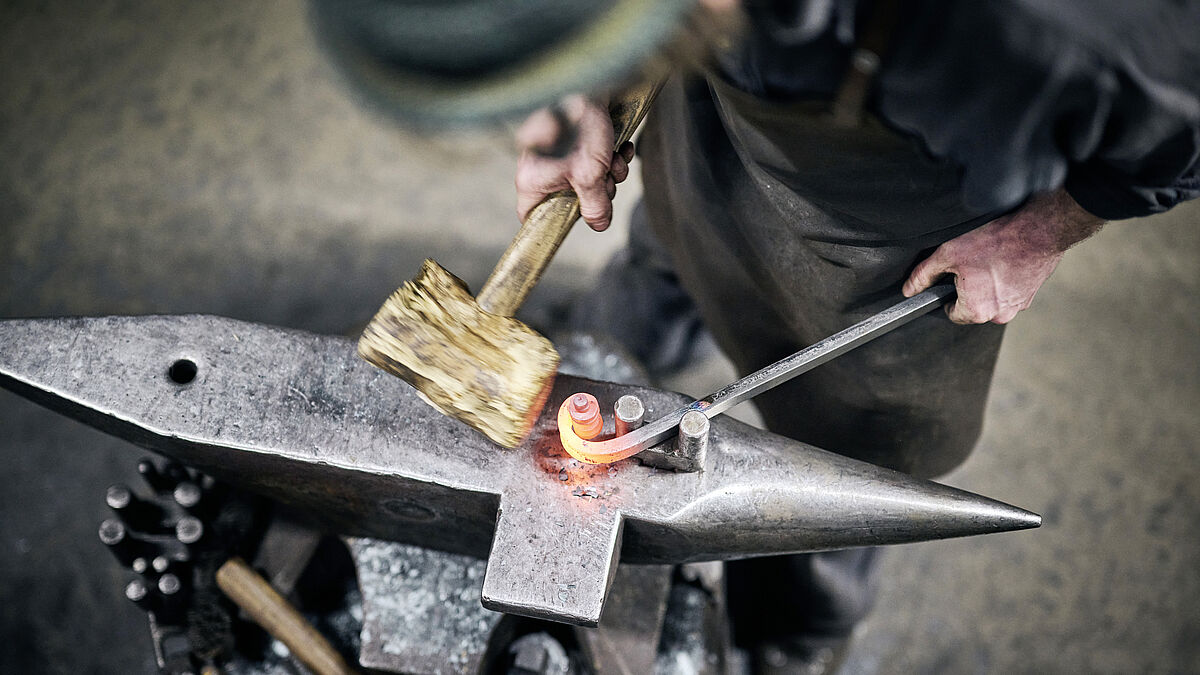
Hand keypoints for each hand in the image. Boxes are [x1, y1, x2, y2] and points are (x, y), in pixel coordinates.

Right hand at [515, 95, 635, 231]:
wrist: (593, 80)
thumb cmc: (580, 124)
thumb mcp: (590, 174)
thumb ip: (595, 205)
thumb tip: (599, 224)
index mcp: (532, 179)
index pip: (530, 215)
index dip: (550, 224)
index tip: (573, 221)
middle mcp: (541, 167)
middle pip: (570, 199)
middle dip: (596, 193)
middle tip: (607, 181)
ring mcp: (559, 154)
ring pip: (588, 180)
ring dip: (609, 174)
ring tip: (614, 158)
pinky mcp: (577, 141)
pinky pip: (595, 161)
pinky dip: (611, 158)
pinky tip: (620, 147)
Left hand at [903, 189, 1104, 323]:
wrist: (1039, 231)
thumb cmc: (996, 242)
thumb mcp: (948, 254)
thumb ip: (924, 275)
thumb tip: (909, 289)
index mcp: (976, 310)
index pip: (952, 314)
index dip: (947, 296)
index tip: (951, 280)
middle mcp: (999, 315)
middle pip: (972, 308)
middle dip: (968, 290)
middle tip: (971, 265)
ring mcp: (1018, 306)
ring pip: (991, 300)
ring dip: (987, 286)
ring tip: (989, 262)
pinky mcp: (1030, 296)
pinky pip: (1008, 293)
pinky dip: (1004, 282)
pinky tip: (1003, 263)